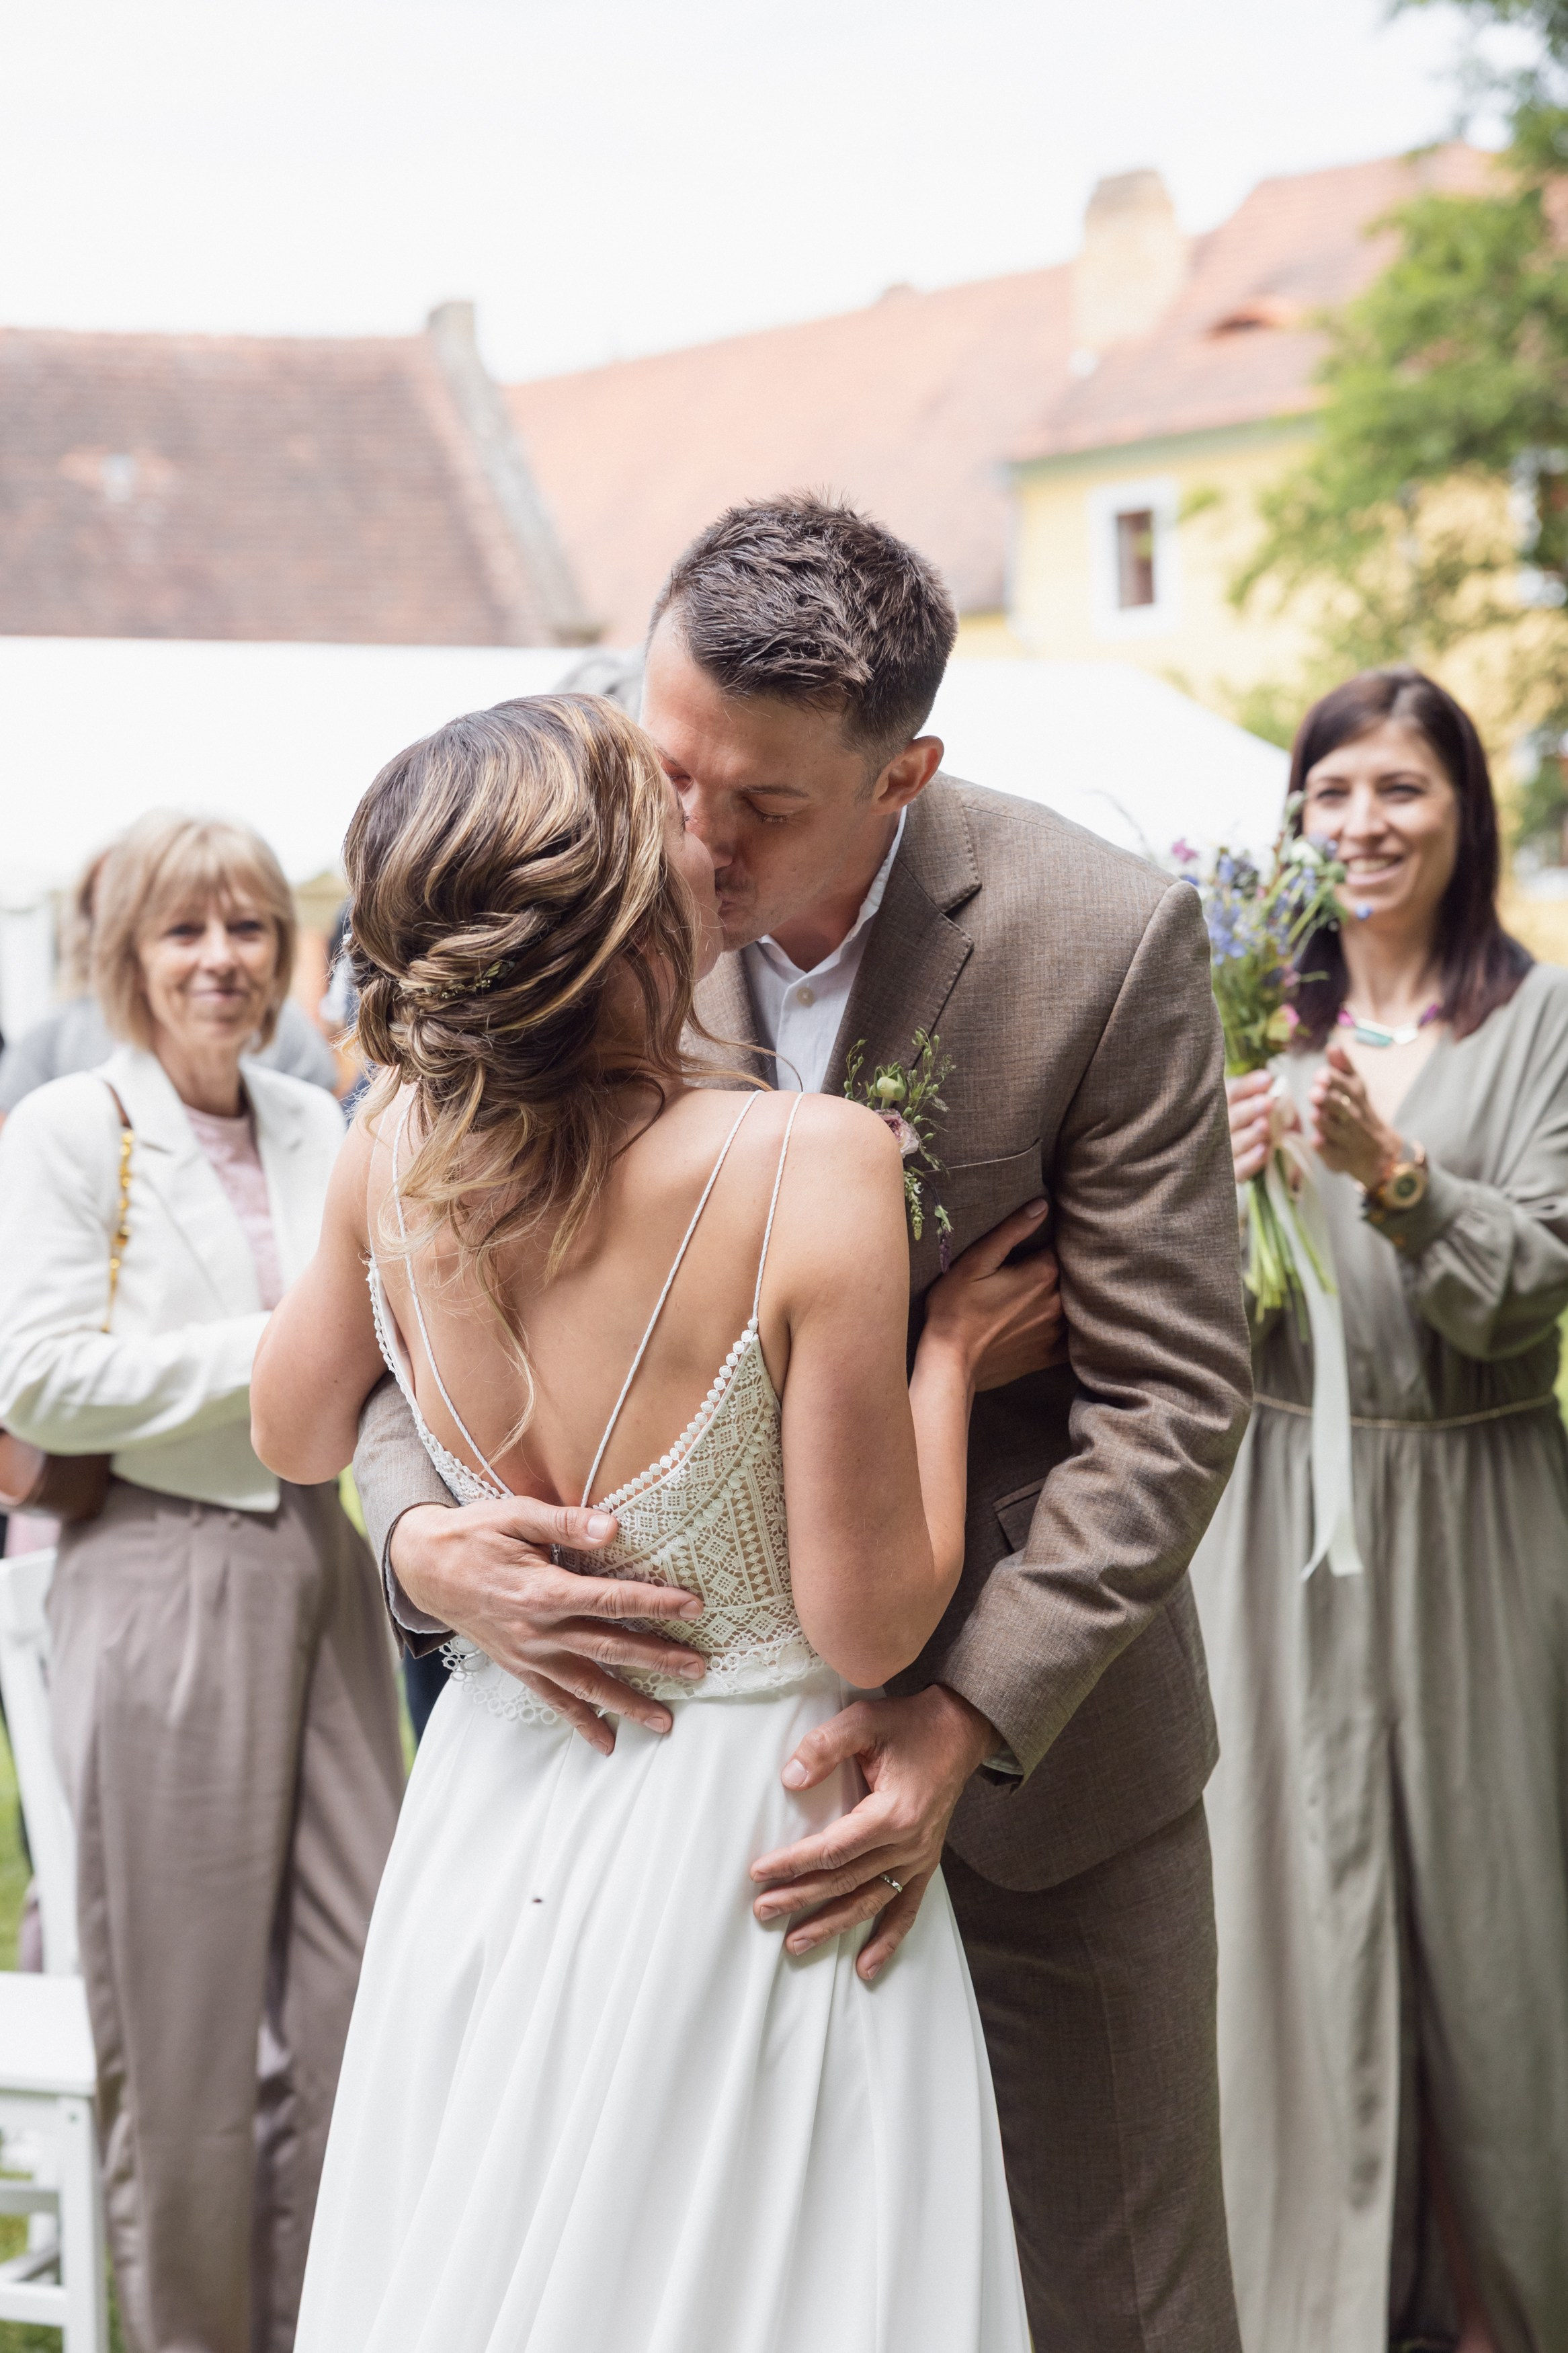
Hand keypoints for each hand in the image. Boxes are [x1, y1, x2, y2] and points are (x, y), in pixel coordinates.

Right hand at [391, 1497, 707, 1754]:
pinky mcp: (518, 1668)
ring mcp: (527, 1656)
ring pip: (586, 1685)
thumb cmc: (474, 1534)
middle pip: (608, 1647)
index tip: (694, 1606)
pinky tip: (607, 1743)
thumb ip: (564, 1522)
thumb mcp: (515, 1515)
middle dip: (657, 1659)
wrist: (423, 1568)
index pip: (610, 1600)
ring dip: (628, 1704)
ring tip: (666, 1721)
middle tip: (699, 1668)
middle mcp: (537, 1631)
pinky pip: (553, 1702)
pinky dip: (580, 1724)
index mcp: (542, 1591)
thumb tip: (612, 1527)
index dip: (654, 1603)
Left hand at [749, 1685, 996, 1982]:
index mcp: (893, 1813)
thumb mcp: (865, 1722)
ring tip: (795, 1943)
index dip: (794, 1863)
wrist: (960, 1731)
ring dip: (832, 1925)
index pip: (833, 1849)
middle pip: (845, 1880)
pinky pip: (907, 1908)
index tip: (759, 1872)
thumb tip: (791, 1779)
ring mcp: (919, 1857)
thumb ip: (825, 1746)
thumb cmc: (910, 1724)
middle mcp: (908, 1843)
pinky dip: (888, 1941)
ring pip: (870, 1902)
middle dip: (800, 1898)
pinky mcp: (926, 1862)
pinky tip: (866, 1967)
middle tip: (762, 1911)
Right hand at [920, 1198, 1064, 1389]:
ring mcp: (1055, 1331)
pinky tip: (1055, 1325)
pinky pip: (1071, 1341)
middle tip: (1037, 1267)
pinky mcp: (1047, 1355)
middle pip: (1070, 1276)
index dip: (1051, 1241)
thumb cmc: (955, 1308)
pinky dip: (1069, 1331)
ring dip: (1065, 1297)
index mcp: (1042, 1274)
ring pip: (1073, 1305)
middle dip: (1060, 1269)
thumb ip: (1011, 1231)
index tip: (1041, 1241)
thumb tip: (1043, 1206)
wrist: (949, 1363)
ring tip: (1041, 1294)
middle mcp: (1057, 1302)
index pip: (1060, 1246)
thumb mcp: (975, 1262)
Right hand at [1227, 1069, 1295, 1182]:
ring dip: (1249, 1134)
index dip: (1250, 1085)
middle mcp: (1221, 1127)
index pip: (1235, 1092)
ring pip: (1233, 1142)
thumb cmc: (1265, 1128)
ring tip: (1264, 1126)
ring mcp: (1223, 1152)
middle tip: (1266, 1102)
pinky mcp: (1231, 1174)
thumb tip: (1284, 1095)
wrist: (1255, 1163)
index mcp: (1229, 1105)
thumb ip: (1279, 1104)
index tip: (1268, 1079)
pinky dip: (1250, 1160)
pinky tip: (1264, 1151)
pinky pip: (1238, 1169)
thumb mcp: (1274, 1113)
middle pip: (1231, 1116)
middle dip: (1249, 1109)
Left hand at [1310, 1042, 1400, 1187]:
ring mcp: (1349, 1139)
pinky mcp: (1341, 1159)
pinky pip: (1332, 1154)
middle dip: (1329, 1100)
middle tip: (1315, 1093)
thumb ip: (1343, 1067)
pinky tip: (1315, 1140)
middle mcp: (1354, 1118)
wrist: (1380, 1153)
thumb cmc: (1359, 1112)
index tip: (1321, 1074)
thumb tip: (1332, 1044)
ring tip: (1314, 1114)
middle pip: (1342, 1108)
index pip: (1348, 1086)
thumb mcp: (1356, 1088)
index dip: (1335, 1080)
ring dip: (1325, 1122)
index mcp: (1356, 1097)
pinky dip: (1324, 1148)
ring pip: (1336, 1131)